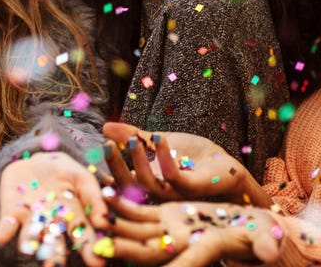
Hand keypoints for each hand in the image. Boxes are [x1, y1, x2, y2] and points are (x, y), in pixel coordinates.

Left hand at [0, 151, 108, 266]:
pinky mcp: (10, 213)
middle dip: (55, 257)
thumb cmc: (66, 172)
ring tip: (28, 249)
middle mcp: (52, 225)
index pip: (82, 236)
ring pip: (30, 236)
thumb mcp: (83, 178)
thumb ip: (93, 197)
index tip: (97, 261)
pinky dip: (4, 230)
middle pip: (55, 244)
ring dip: (28, 243)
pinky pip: (6, 225)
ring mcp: (31, 220)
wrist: (37, 159)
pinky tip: (1, 236)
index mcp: (74, 219)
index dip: (89, 248)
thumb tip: (104, 220)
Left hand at [99, 196, 283, 265]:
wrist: (255, 228)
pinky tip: (105, 192)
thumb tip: (268, 252)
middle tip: (99, 248)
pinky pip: (141, 213)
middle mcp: (183, 243)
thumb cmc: (265, 236)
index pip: (183, 263)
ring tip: (94, 216)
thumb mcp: (266, 239)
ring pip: (139, 231)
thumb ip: (265, 244)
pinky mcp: (169, 215)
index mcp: (205, 248)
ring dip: (116, 225)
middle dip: (124, 250)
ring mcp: (173, 230)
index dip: (163, 264)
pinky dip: (124, 204)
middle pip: (149, 250)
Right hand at [103, 122, 269, 205]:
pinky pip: (174, 178)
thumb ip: (134, 136)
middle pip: (130, 186)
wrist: (225, 165)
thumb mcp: (158, 142)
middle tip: (107, 144)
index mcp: (150, 183)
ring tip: (133, 138)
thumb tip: (104, 126)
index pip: (122, 183)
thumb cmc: (192, 157)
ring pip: (149, 184)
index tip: (95, 156)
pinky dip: (164, 158)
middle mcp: (159, 192)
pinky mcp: (193, 188)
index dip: (106, 172)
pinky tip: (160, 138)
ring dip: (139, 160)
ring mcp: (175, 193)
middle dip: (117, 166)